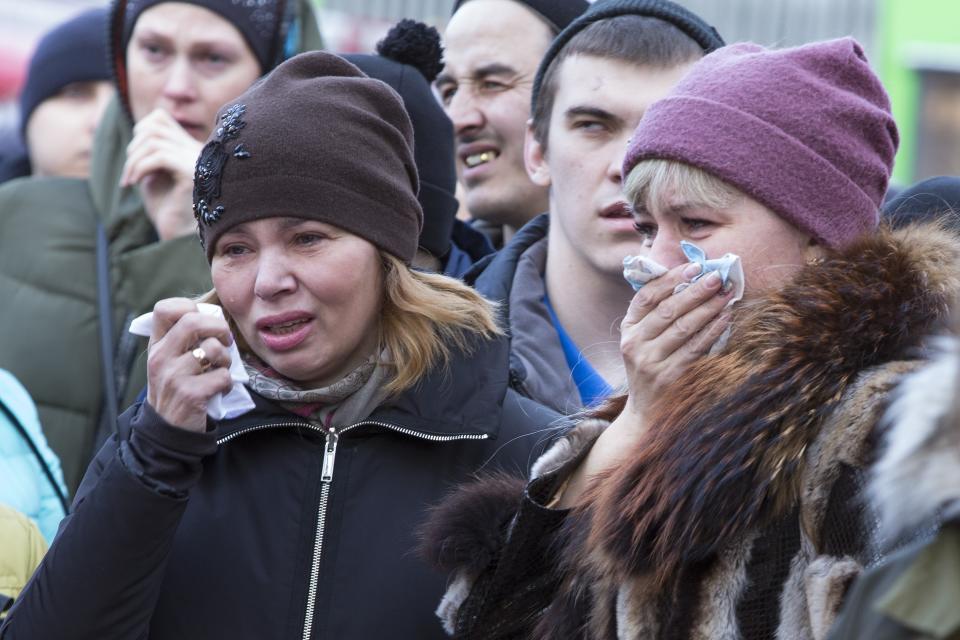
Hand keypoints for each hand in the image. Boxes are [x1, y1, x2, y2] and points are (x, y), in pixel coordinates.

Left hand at [120, 109, 202, 240]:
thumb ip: (148, 154)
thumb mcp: (153, 175)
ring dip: (133, 159)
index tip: (133, 159)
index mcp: (189, 148)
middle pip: (155, 125)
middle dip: (133, 146)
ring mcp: (196, 160)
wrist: (180, 237)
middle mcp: (196, 150)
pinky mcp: (192, 173)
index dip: (138, 131)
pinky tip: (135, 183)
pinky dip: (140, 167)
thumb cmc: (166, 210)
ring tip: (129, 180)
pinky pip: (159, 156)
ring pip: (155, 139)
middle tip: (128, 173)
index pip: (160, 119)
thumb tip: (138, 133)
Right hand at [146, 298, 233, 431]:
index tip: (203, 321)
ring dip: (226, 359)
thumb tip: (215, 318)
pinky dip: (228, 383)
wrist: (169, 431)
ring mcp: (173, 376)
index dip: (189, 306)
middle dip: (218, 327)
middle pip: (192, 321)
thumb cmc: (177, 389)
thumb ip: (184, 340)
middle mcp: (160, 357)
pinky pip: (222, 376)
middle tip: (224, 341)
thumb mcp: (170, 362)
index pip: (164, 308)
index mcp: (156, 345)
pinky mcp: (190, 394)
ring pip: (212, 349)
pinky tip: (220, 389)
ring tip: (220, 369)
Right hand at [555, 264, 732, 507]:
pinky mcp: (670, 377)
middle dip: (695, 291)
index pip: (646, 297)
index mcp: (627, 330)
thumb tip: (690, 281)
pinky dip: (712, 330)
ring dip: (708, 308)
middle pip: (668, 309)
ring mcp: (651, 362)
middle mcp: (635, 345)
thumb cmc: (650, 370)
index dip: (670, 279)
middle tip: (717, 277)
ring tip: (726, 294)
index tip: (694, 268)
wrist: (646, 414)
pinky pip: (696, 348)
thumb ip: (656, 315)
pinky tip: (726, 318)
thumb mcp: (642, 342)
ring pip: (684, 327)